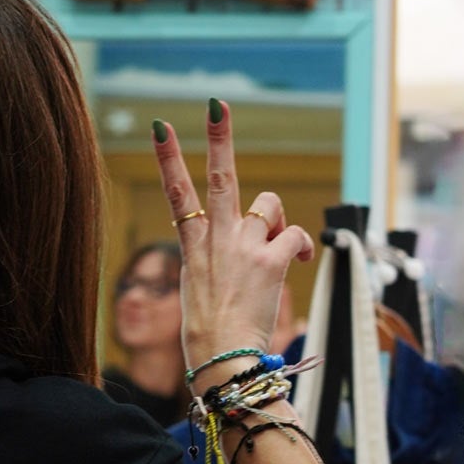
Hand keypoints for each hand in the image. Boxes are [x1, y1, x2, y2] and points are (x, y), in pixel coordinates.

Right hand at [152, 100, 314, 378]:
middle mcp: (216, 240)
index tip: (161, 126)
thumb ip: (217, 264)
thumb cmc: (209, 338)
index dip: (168, 157)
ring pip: (270, 204)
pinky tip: (300, 261)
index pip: (176, 194)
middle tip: (216, 104)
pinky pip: (294, 235)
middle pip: (218, 176)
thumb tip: (245, 256)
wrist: (222, 360)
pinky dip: (301, 245)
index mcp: (193, 248)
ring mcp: (243, 247)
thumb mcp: (200, 294)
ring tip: (278, 244)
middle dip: (218, 136)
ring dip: (278, 219)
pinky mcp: (269, 260)